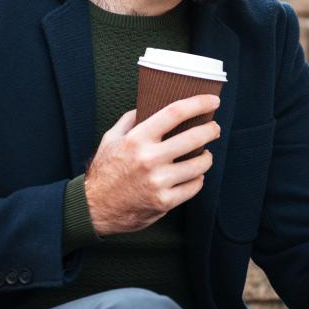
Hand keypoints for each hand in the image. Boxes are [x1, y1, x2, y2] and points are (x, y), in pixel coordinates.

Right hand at [84, 94, 221, 235]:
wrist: (95, 208)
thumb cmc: (104, 170)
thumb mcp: (111, 139)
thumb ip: (130, 120)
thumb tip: (148, 105)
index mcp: (137, 139)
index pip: (174, 113)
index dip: (198, 103)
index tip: (212, 101)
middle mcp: (149, 159)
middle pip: (194, 137)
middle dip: (211, 130)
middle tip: (214, 129)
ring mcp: (158, 182)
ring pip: (199, 165)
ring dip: (207, 157)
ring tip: (205, 155)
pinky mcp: (164, 202)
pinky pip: (194, 187)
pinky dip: (197, 179)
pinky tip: (194, 175)